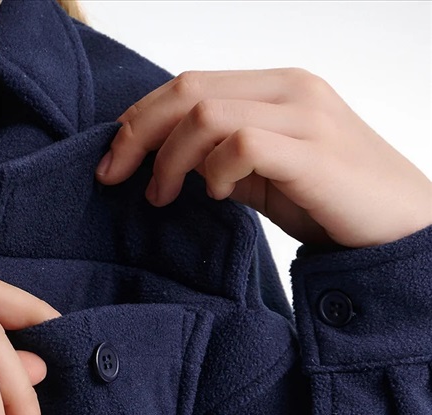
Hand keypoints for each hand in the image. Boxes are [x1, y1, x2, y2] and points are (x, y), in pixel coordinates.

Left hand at [95, 68, 431, 248]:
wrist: (403, 228)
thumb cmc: (335, 204)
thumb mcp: (268, 178)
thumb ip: (224, 162)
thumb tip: (170, 166)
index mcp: (276, 88)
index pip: (190, 84)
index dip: (140, 119)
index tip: (113, 161)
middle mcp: (290, 89)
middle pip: (188, 89)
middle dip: (137, 134)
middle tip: (113, 177)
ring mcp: (304, 116)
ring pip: (206, 113)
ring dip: (168, 159)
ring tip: (163, 197)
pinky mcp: (313, 152)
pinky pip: (242, 144)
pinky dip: (214, 172)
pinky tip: (216, 197)